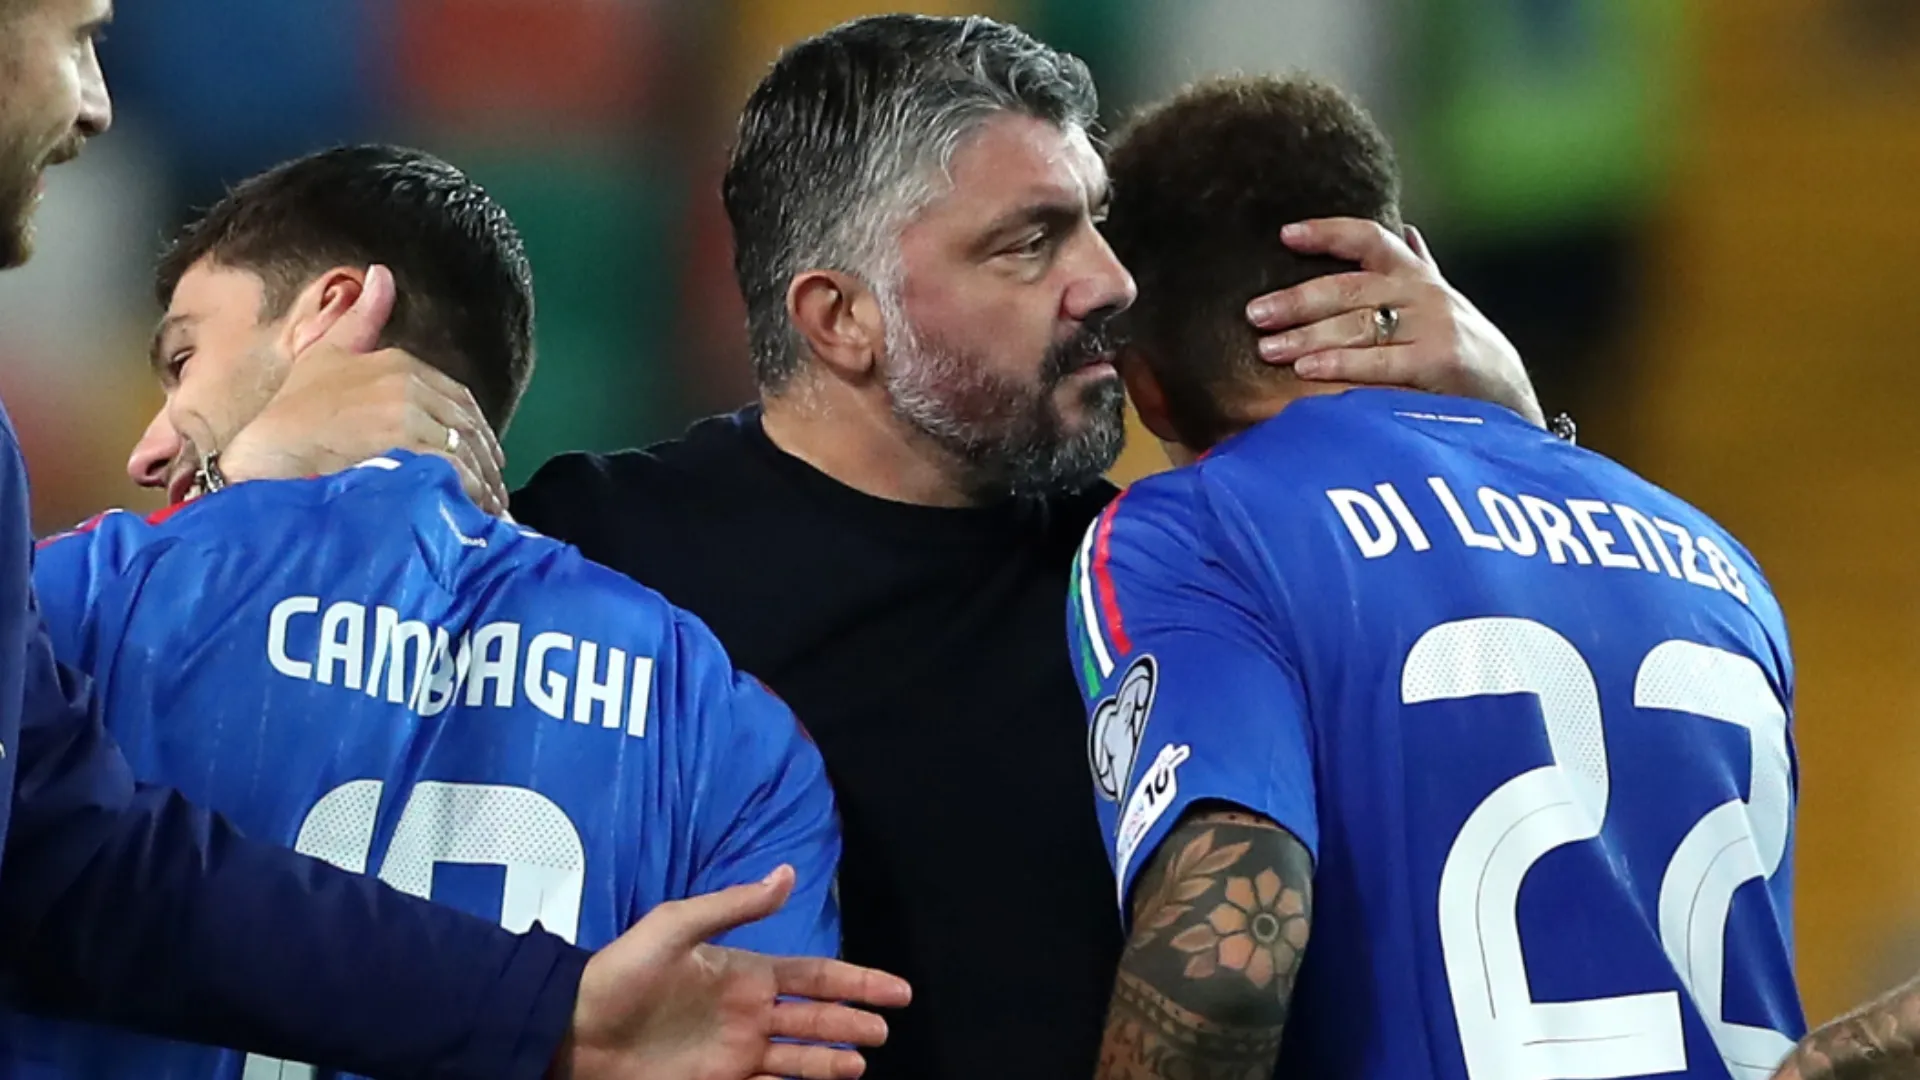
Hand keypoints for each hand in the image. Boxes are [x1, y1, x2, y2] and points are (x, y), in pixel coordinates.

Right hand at [218, 265, 509, 512]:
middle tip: (493, 490)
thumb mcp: (325, 354)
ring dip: (482, 482)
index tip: (484, 456)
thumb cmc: (290, 411)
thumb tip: (383, 273)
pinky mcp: (405, 449)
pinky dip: (469, 494)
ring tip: (486, 509)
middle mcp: (408, 383)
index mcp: (398, 362)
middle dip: (484, 460)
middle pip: (466, 426)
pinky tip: (472, 512)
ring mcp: (407, 415)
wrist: (264, 452)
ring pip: (464, 451)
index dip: (474, 430)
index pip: (458, 399)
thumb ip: (360, 320)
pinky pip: (453, 473)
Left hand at [562, 865, 911, 1079]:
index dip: (856, 981)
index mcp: (744, 972)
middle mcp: (747, 1013)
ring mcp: (733, 1052)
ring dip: (831, 1061)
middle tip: (885, 1029)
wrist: (574, 1030)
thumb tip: (788, 875)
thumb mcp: (676, 927)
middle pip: (816, 1019)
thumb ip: (735, 906)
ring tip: (862, 1065)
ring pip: (799, 1058)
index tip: (896, 990)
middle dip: (853, 1022)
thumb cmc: (621, 974)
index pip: (815, 976)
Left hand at [1245, 218, 1545, 426]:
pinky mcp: (1440, 362)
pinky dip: (1342, 366)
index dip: (1327, 232)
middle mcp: (1424, 294)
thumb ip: (1419, 268)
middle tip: (1255, 314)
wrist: (1511, 397)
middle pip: (1351, 288)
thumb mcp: (1442, 302)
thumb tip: (1407, 230)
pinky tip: (1307, 371)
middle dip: (1298, 301)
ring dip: (1309, 336)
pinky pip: (1381, 363)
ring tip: (1269, 348)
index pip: (1370, 238)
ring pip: (1360, 326)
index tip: (1284, 234)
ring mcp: (1434, 326)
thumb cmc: (1464, 348)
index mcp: (1416, 275)